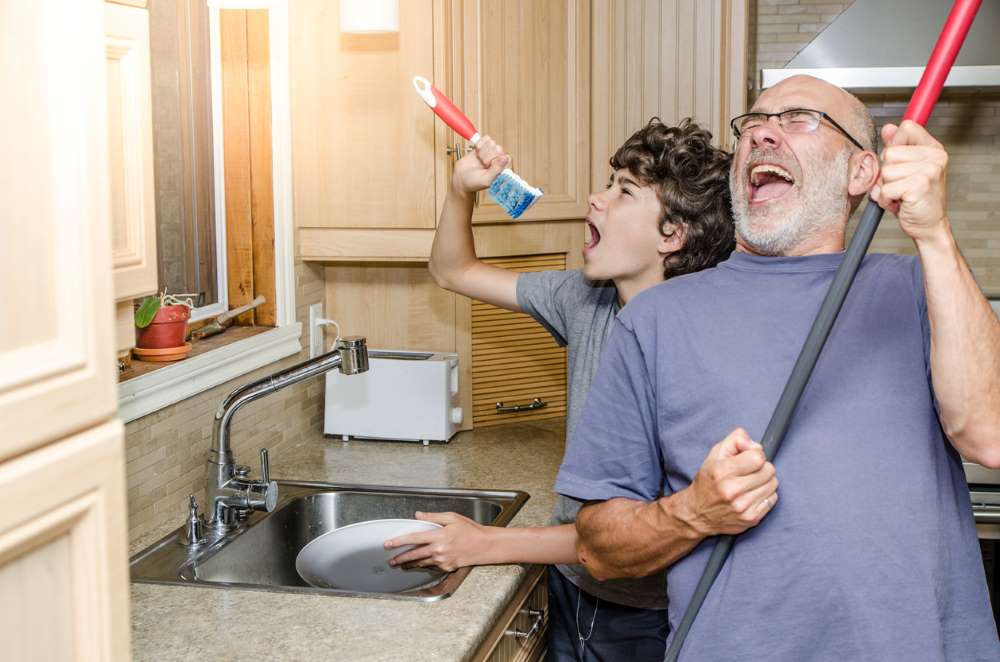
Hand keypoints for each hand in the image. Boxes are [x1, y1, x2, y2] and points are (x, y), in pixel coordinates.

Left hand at [384, 511, 493, 571]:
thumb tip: (418, 515)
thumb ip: (433, 517)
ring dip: (409, 564)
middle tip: (391, 560)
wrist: (484, 546)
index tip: (388, 544)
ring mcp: (442, 560)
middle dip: (400, 558)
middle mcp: (439, 550)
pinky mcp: (446, 567)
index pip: (413, 539)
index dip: (399, 541)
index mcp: (439, 535)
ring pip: (421, 563)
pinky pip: (431, 567)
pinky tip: (418, 565)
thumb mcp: (452, 517)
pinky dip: (423, 565)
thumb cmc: (470, 530)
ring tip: (401, 564)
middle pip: (414, 555)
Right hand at [450, 136, 509, 194]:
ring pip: (492, 143)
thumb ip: (497, 169)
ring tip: (479, 160)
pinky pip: (486, 138)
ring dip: (483, 151)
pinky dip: (480, 144)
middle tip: (483, 165)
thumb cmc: (474, 182)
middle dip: (488, 156)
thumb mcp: (486, 179)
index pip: (506, 157)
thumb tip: (505, 158)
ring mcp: (491, 152)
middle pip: (498, 149)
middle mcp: (498, 160)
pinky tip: (477, 151)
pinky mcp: (484, 146)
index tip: (489, 167)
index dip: (496, 160)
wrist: (461, 178)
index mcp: (503, 169)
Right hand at [675, 428, 778, 535]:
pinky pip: (773, 499)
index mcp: (722, 472)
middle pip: (768, 470)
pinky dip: (765, 495)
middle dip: (761, 467)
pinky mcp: (751, 519)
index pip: (757, 458)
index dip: (755, 454)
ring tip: (751, 483)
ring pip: (773, 484)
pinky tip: (752, 495)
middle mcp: (732, 490)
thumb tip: (754, 443)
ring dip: (765, 481)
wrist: (698, 514)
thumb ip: (735, 440)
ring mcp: (743, 506)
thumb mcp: (714, 455)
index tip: (749, 458)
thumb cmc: (708, 482)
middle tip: (750, 471)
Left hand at [870, 120, 949, 242]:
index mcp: (933, 149)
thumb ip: (896, 148)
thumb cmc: (915, 198)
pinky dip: (886, 200)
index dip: (894, 144)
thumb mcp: (904, 169)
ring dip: (886, 188)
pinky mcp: (919, 186)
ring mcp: (929, 171)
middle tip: (901, 185)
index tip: (900, 162)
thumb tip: (888, 127)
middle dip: (886, 173)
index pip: (906, 127)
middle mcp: (935, 157)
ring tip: (901, 195)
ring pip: (885, 172)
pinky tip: (900, 203)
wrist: (928, 225)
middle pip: (889, 153)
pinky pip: (885, 189)